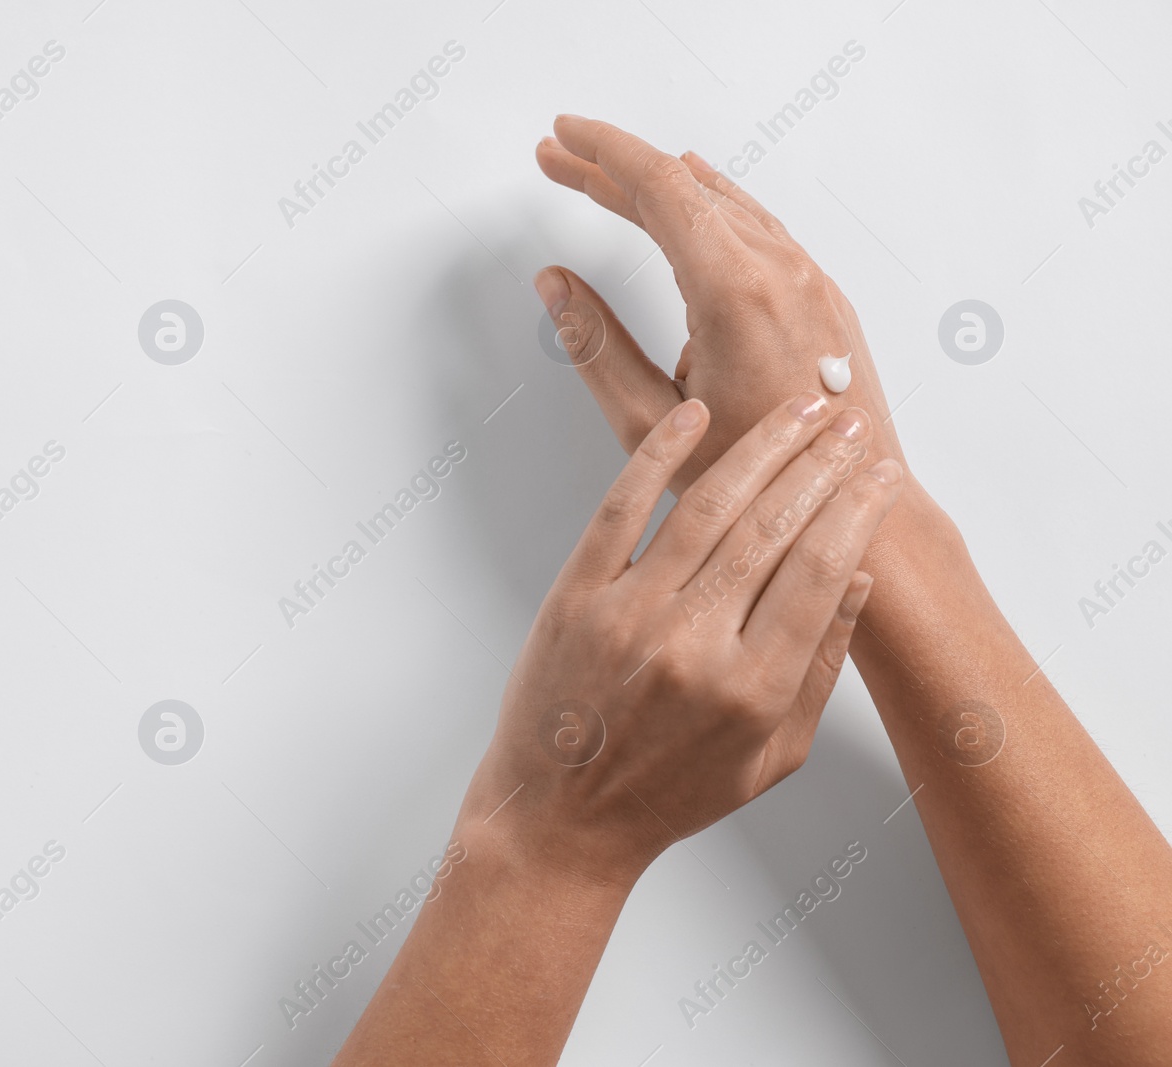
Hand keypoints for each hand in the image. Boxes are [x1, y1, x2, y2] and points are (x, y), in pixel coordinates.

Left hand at [460, 393, 899, 888]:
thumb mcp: (772, 756)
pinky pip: (620, 511)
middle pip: (773, 528)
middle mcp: (693, 647)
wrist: (562, 819)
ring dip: (760, 448)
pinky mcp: (575, 599)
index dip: (859, 511)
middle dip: (821, 465)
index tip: (882, 476)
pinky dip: (657, 457)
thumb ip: (819, 669)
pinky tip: (692, 417)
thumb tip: (858, 577)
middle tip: (849, 424)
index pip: (822, 571)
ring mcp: (628, 616)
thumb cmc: (670, 793)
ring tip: (798, 411)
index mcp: (752, 689)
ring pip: (707, 508)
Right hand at [533, 115, 907, 494]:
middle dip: (615, 167)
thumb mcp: (652, 422)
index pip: (659, 189)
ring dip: (660, 186)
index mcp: (735, 292)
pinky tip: (692, 198)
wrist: (854, 506)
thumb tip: (555, 286)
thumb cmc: (761, 482)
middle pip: (686, 187)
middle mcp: (780, 271)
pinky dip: (707, 203)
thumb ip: (596, 347)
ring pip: (724, 202)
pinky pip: (756, 225)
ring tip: (606, 180)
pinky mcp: (820, 296)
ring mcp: (808, 280)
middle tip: (560, 157)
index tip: (561, 138)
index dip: (601, 155)